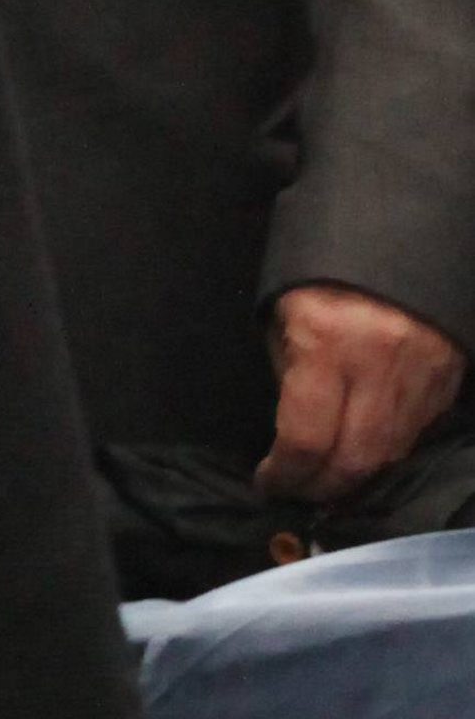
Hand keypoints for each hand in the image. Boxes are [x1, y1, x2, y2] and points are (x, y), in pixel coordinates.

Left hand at [259, 283, 467, 502]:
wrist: (401, 226)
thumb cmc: (323, 269)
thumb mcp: (285, 315)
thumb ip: (289, 375)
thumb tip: (293, 433)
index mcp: (328, 344)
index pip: (306, 440)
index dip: (285, 474)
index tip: (268, 482)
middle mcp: (380, 364)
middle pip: (355, 460)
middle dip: (322, 486)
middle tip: (300, 492)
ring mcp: (422, 372)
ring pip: (391, 452)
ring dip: (357, 475)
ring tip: (329, 480)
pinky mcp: (448, 374)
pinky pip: (417, 430)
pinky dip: (389, 449)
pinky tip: (365, 451)